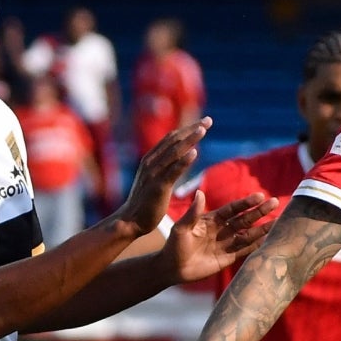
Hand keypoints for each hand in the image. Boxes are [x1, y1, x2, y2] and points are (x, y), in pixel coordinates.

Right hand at [114, 117, 210, 236]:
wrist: (131, 220)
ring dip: (189, 139)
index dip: (187, 129)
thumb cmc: (145, 203)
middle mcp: (151, 162)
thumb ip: (165, 168)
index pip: (171, 139)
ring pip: (174, 152)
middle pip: (174, 140)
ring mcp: (154, 173)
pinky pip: (172, 171)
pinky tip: (195, 152)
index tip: (204, 123)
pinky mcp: (158, 186)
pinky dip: (183, 161)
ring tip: (203, 130)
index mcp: (151, 160)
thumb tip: (180, 158)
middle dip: (192, 129)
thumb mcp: (155, 180)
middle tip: (209, 120)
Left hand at [161, 187, 278, 282]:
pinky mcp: (228, 258)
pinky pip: (245, 250)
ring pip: (248, 234)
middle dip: (259, 211)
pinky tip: (270, 240)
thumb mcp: (181, 228)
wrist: (172, 269)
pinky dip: (257, 245)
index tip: (259, 196)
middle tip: (275, 202)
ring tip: (279, 221)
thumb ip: (193, 213)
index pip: (233, 209)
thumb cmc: (174, 246)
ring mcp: (226, 244)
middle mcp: (222, 229)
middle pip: (244, 219)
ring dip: (263, 228)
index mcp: (212, 219)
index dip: (246, 203)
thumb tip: (201, 193)